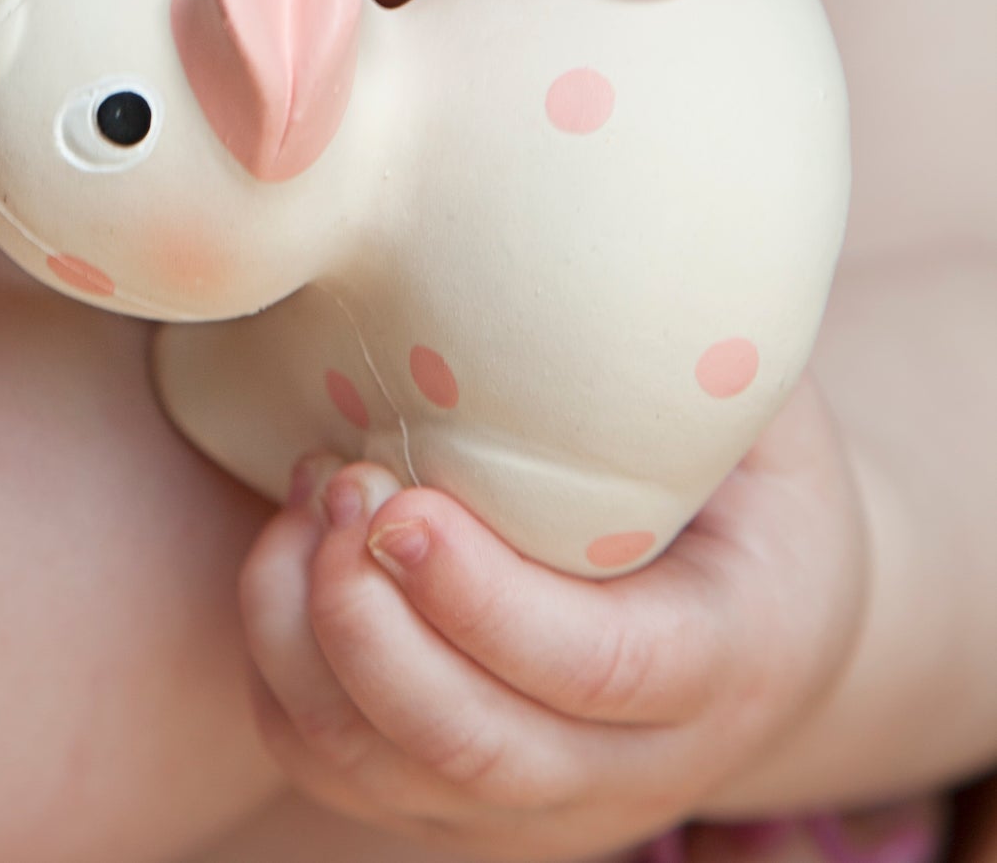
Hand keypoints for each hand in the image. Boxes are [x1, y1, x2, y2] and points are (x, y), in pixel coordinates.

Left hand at [239, 386, 868, 860]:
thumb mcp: (754, 404)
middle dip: (369, 620)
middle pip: (472, 747)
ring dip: (306, 633)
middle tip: (337, 479)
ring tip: (310, 495)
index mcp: (729, 657)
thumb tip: (608, 232)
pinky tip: (291, 548)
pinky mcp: (450, 800)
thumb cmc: (743, 468)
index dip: (486, 600)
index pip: (600, 668)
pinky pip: (330, 766)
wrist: (752, 599)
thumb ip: (692, 356)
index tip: (399, 500)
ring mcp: (536, 801)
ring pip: (379, 770)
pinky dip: (279, 665)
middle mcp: (634, 765)